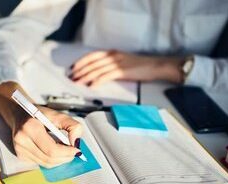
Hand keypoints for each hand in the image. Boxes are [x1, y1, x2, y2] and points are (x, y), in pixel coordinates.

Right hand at [0, 82, 81, 167]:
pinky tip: (52, 149)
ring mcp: (20, 149)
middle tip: (73, 151)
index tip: (76, 150)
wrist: (20, 114)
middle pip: (49, 159)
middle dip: (65, 157)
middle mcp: (22, 140)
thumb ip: (72, 126)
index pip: (52, 150)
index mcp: (30, 127)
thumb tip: (76, 142)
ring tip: (64, 148)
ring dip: (59, 159)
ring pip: (46, 163)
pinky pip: (41, 162)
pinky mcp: (20, 155)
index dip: (67, 152)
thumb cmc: (38, 114)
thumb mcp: (57, 114)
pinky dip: (50, 159)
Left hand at [69, 50, 184, 86]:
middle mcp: (113, 56)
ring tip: (78, 82)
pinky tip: (92, 86)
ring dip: (85, 77)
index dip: (81, 62)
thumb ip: (111, 65)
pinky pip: (106, 76)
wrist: (155, 65)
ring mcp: (117, 63)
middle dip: (80, 71)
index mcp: (112, 53)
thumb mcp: (123, 61)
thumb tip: (99, 73)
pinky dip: (97, 81)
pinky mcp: (122, 71)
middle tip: (72, 77)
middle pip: (91, 63)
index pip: (92, 56)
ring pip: (96, 70)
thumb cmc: (141, 65)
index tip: (73, 68)